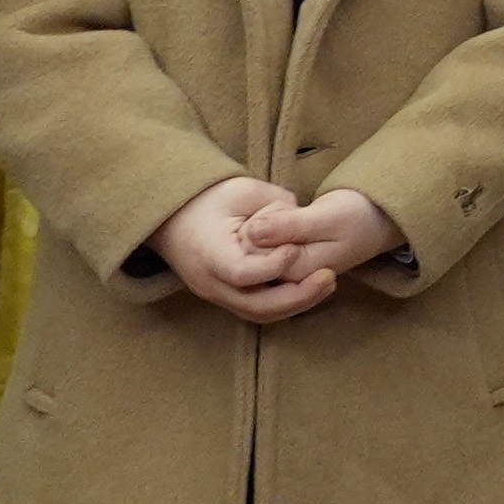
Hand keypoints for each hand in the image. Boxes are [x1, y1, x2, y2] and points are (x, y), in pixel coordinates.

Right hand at [149, 177, 336, 324]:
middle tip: (329, 276)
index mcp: (209, 253)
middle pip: (254, 305)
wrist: (174, 220)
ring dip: (296, 304)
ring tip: (327, 283)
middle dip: (296, 296)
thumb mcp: (241, 190)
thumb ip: (274, 203)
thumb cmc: (209, 200)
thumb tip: (303, 215)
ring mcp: (217, 294)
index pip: (241, 273)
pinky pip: (256, 310)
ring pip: (258, 313)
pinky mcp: (226, 296)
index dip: (273, 265)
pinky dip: (285, 304)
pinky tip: (310, 287)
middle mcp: (210, 282)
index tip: (296, 248)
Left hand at [241, 186, 402, 281]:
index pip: (253, 249)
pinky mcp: (280, 269)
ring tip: (288, 221)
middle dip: (260, 227)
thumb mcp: (327, 216)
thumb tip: (252, 230)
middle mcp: (286, 281)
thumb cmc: (355, 216)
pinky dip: (263, 235)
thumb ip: (290, 226)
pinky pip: (256, 252)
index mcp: (297, 273)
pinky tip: (281, 227)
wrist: (373, 220)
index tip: (289, 210)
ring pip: (249, 252)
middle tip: (290, 214)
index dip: (264, 222)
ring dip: (261, 231)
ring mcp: (283, 277)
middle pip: (247, 253)